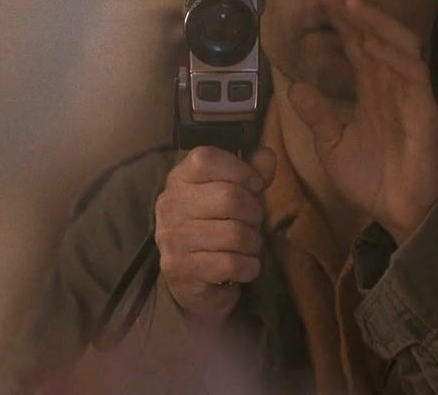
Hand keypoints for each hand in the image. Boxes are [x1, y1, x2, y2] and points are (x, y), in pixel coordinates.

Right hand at [154, 146, 275, 323]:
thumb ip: (252, 173)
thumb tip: (267, 156)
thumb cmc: (218, 227)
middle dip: (255, 213)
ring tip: (247, 245)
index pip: (207, 158)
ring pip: (235, 233)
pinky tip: (243, 266)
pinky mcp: (180, 268)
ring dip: (253, 242)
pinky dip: (249, 266)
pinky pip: (231, 263)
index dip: (241, 171)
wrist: (195, 281)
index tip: (254, 187)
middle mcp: (169, 204)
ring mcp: (171, 237)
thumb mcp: (236, 194)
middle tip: (252, 223)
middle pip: (230, 197)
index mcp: (180, 178)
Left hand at [288, 0, 437, 243]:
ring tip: (352, 5)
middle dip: (353, 11)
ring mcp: (410, 95)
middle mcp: (391, 86)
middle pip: (374, 37)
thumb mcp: (332, 144)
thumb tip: (295, 86)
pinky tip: (376, 44)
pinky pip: (414, 73)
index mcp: (372, 91)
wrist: (396, 213)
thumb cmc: (371, 181)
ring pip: (398, 45)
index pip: (356, 45)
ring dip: (376, 23)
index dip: (341, 20)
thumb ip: (317, 114)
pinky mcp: (425, 110)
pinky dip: (396, 55)